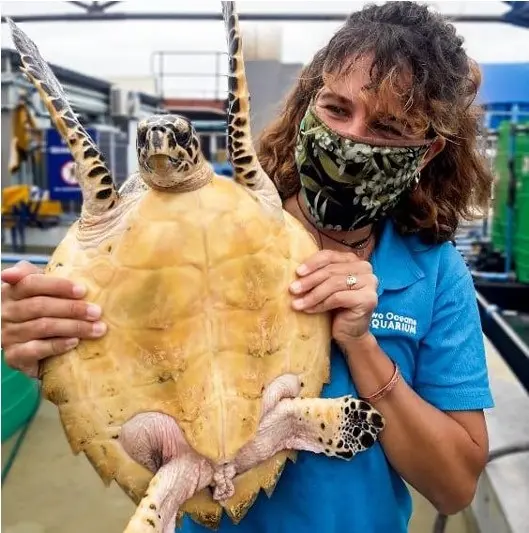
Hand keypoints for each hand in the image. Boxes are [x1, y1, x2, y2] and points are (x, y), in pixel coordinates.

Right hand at [1, 261, 106, 377]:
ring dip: (74, 327)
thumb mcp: (39, 291)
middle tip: (97, 312)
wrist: (29, 349)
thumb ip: (37, 277)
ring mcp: (8, 335)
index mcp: (11, 292)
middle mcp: (6, 312)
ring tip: (97, 328)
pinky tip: (74, 342)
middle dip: (72, 308)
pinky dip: (58, 345)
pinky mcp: (14, 356)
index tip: (82, 290)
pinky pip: (36, 349)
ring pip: (43, 327)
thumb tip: (12, 273)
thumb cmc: (40, 313)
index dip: (58, 286)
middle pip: (40, 306)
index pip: (31, 283)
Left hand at [288, 250, 377, 344]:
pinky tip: (309, 310)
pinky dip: (320, 304)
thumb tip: (296, 270)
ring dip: (312, 294)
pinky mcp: (368, 299)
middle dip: (309, 281)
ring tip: (296, 303)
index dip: (312, 263)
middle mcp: (365, 269)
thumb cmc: (336, 308)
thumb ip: (319, 274)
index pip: (330, 256)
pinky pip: (338, 298)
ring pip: (333, 284)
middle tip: (292, 289)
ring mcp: (370, 283)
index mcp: (354, 260)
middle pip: (331, 270)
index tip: (297, 272)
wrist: (349, 333)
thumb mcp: (326, 287)